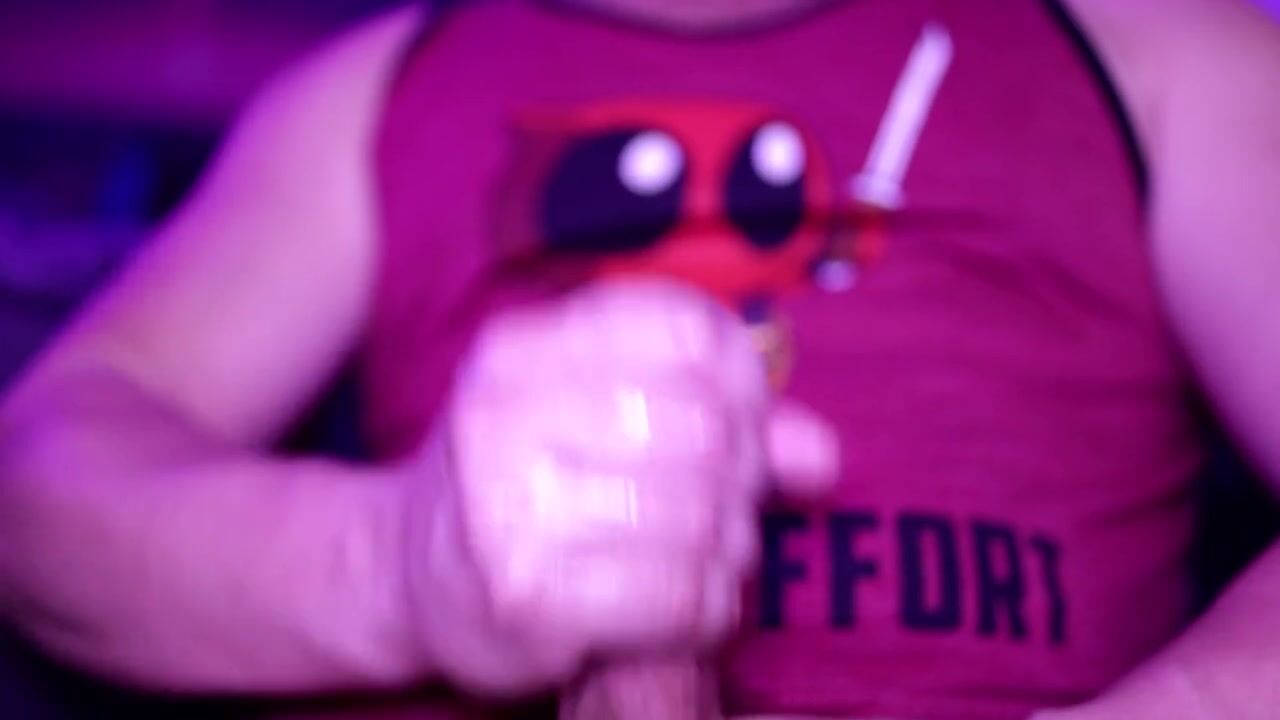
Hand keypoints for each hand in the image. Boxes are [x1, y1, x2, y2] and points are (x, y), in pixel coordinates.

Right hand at [402, 282, 838, 695]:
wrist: (411, 577)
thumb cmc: (526, 483)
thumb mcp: (598, 415)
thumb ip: (718, 417)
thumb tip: (818, 455)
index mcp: (524, 349)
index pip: (690, 334)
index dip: (744, 381)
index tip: (738, 416)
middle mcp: (506, 414)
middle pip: (709, 428)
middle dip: (742, 475)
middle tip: (723, 500)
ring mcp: (509, 507)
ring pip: (704, 516)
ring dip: (728, 547)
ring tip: (699, 553)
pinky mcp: (527, 598)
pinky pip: (683, 595)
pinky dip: (709, 606)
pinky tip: (682, 602)